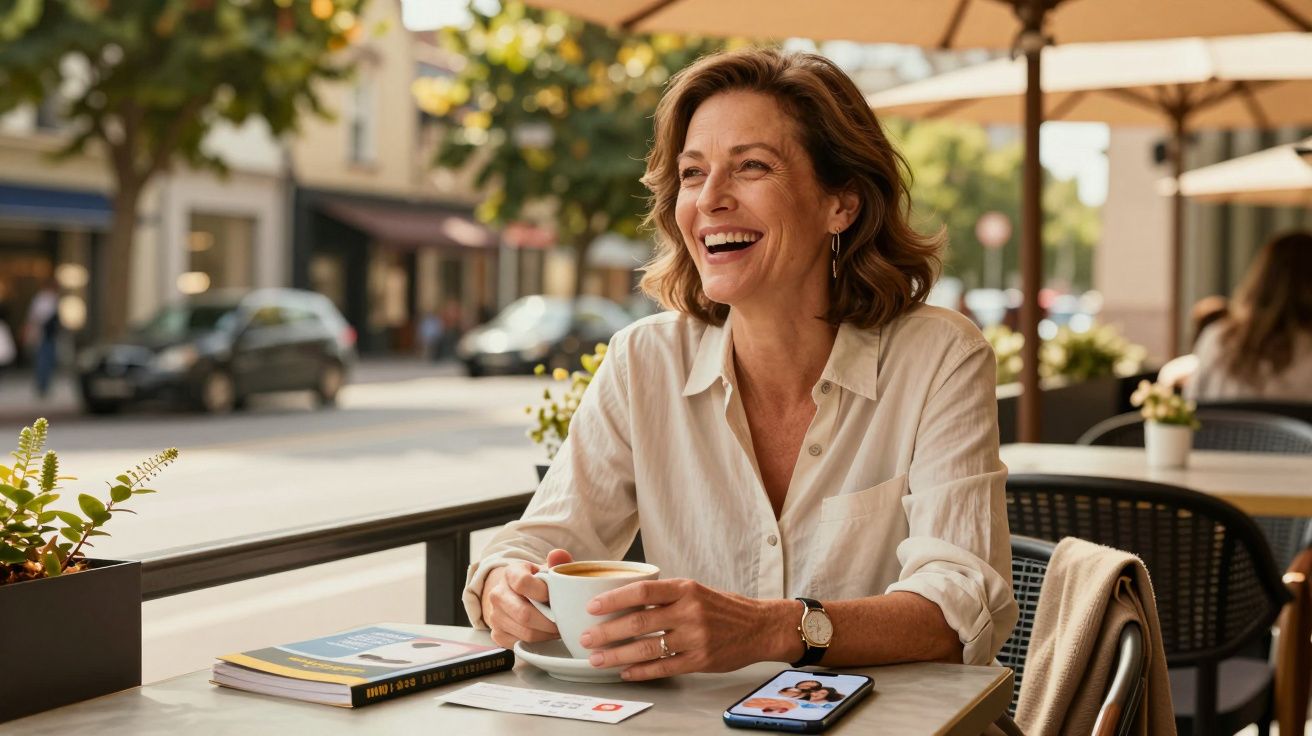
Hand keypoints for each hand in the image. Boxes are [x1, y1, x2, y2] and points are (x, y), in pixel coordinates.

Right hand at [480, 548, 573, 649]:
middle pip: (525, 614)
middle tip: (564, 621)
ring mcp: (495, 615)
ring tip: (558, 629)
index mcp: (510, 573)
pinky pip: (519, 643)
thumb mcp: (546, 569)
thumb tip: (559, 555)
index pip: (523, 583)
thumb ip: (557, 562)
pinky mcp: (497, 634)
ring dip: (546, 634)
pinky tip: (546, 635)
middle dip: (550, 621)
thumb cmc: (537, 583)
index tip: (554, 596)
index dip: (543, 592)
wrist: (516, 594)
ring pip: (524, 632)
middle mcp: (497, 594)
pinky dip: (537, 642)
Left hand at [579, 578, 790, 680]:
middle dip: (607, 632)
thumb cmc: (723, 607)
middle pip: (639, 622)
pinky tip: (625, 672)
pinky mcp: (701, 661)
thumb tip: (624, 601)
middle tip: (585, 638)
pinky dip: (641, 671)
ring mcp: (695, 638)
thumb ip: (666, 596)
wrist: (759, 626)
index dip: (614, 599)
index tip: (592, 606)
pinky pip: (664, 668)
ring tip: (598, 658)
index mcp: (686, 589)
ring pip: (647, 648)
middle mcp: (690, 612)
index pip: (643, 590)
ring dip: (618, 655)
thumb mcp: (696, 590)